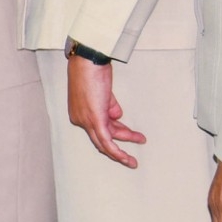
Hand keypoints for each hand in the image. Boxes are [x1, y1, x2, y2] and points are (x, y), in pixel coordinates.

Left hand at [66, 51, 144, 168]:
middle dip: (122, 140)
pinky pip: (106, 141)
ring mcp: (85, 120)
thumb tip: (117, 116)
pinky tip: (126, 158)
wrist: (88, 62)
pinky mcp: (94, 119)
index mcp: (79, 113)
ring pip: (106, 142)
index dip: (116, 129)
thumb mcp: (102, 93)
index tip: (128, 129)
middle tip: (138, 141)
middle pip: (102, 137)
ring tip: (142, 141)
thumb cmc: (92, 72)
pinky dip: (116, 151)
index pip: (99, 128)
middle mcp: (79, 119)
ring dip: (124, 146)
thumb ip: (109, 106)